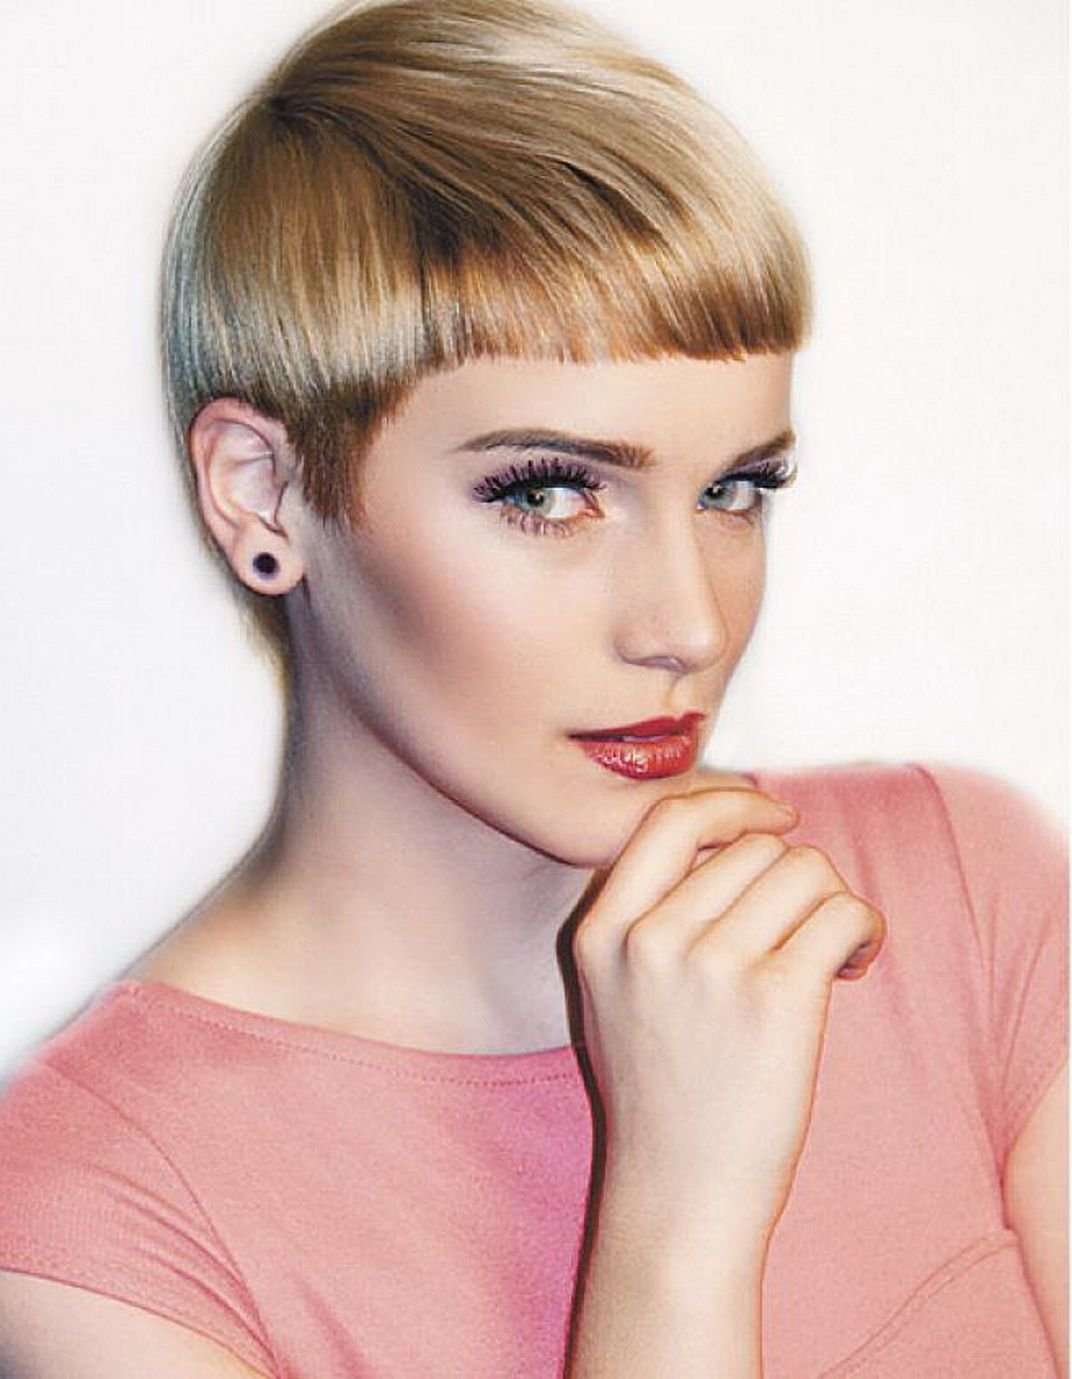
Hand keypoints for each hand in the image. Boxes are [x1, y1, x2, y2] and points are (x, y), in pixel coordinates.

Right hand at [572, 784, 883, 1250]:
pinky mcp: (777, 998)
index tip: (776, 817)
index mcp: (602, 931)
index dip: (733, 801)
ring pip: (805, 870)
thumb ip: (648, 911)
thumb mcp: (612, 990)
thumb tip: (736, 830)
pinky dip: (865, 929)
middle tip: (806, 925)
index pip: (669, 819)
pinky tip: (857, 965)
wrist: (679, 1194)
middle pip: (753, 845)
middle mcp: (650, 939)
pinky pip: (844, 912)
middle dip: (794, 875)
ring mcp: (712, 967)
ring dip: (833, 900)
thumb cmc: (658, 1093)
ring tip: (834, 949)